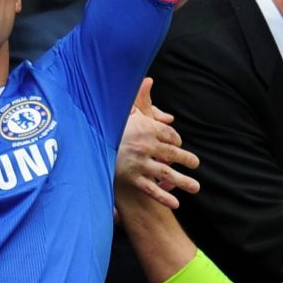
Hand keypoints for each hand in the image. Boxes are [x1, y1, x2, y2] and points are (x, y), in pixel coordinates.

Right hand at [116, 78, 199, 208]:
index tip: (178, 145)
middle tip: (195, 164)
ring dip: (184, 181)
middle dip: (186, 159)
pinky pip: (152, 190)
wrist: (86, 146)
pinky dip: (164, 197)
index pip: (170, 135)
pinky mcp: (132, 179)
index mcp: (146, 127)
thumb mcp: (122, 109)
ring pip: (167, 173)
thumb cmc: (105, 126)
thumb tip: (149, 79)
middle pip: (173, 153)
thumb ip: (138, 96)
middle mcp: (146, 145)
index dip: (176, 140)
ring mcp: (140, 163)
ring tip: (196, 187)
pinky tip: (176, 203)